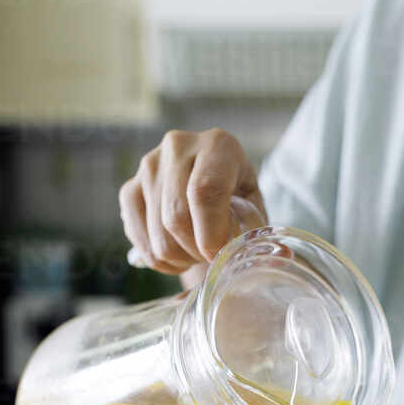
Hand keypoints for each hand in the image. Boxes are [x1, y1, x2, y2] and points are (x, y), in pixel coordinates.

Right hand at [119, 128, 266, 273]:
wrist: (208, 186)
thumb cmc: (237, 200)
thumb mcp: (255, 209)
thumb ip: (259, 232)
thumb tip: (274, 256)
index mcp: (219, 145)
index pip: (206, 190)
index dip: (211, 232)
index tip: (217, 255)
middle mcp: (179, 146)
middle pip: (177, 217)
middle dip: (196, 251)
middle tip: (212, 257)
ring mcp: (149, 165)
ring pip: (158, 234)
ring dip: (180, 258)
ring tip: (197, 253)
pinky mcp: (129, 187)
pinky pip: (139, 239)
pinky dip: (159, 259)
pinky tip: (176, 254)